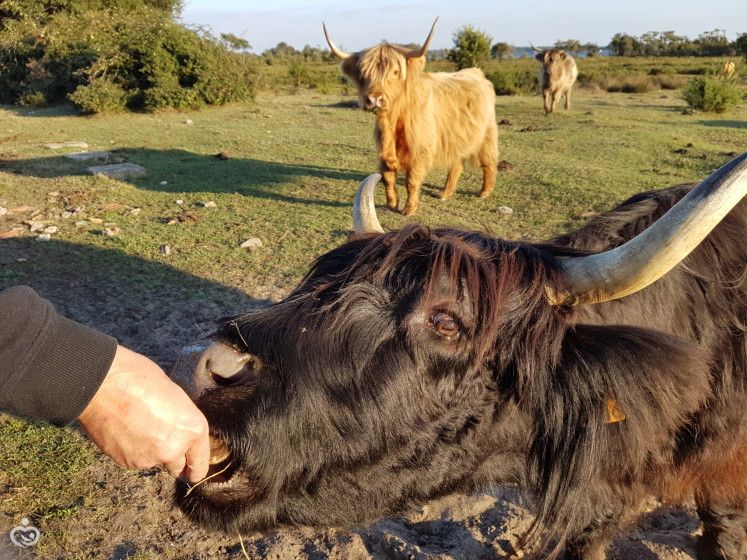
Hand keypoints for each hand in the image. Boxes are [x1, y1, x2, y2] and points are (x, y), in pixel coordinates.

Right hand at [78, 345, 209, 481]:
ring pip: (154, 461)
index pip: (200, 462)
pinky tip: (124, 430)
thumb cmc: (140, 379)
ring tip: (136, 426)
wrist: (102, 385)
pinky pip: (134, 459)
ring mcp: (149, 458)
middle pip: (177, 467)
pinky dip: (131, 450)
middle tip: (161, 440)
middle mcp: (174, 449)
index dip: (196, 467)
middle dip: (172, 458)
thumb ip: (179, 420)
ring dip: (149, 451)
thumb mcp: (173, 395)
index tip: (192, 471)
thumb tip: (177, 429)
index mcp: (192, 429)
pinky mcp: (126, 462)